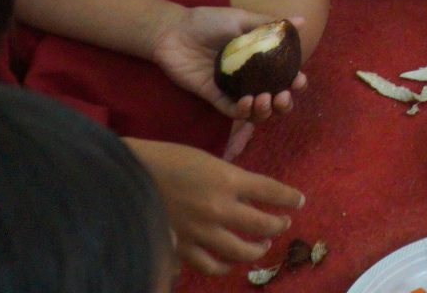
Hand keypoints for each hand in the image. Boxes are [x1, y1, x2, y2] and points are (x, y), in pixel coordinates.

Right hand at [129, 138, 306, 276]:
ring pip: (241, 252)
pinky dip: (224, 266)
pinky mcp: (184, 248)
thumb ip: (229, 179)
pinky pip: (211, 265)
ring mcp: (201, 232)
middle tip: (283, 223)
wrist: (126, 176)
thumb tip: (248, 195)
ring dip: (257, 249)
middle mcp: (219, 208)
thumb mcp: (205, 160)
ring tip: (263, 244)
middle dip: (278, 224)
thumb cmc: (165, 159)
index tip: (299, 200)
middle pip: (262, 224)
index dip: (289, 197)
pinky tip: (229, 262)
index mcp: (227, 178)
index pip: (270, 190)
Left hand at [150, 6, 310, 119]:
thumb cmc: (208, 21)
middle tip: (283, 96)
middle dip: (284, 103)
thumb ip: (269, 25)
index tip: (298, 80)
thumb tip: (302, 20)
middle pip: (274, 98)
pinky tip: (246, 102)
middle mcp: (249, 77)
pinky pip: (231, 111)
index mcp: (260, 59)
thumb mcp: (242, 19)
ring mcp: (232, 88)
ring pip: (255, 110)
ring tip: (264, 99)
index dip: (295, 81)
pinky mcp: (214, 96)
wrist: (174, 31)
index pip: (284, 75)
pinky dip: (242, 111)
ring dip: (265, 110)